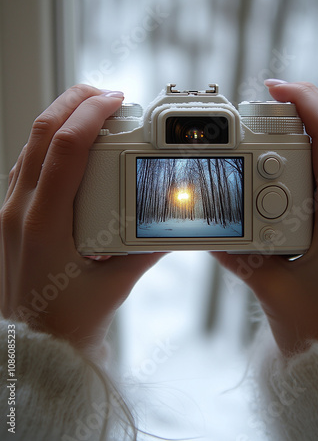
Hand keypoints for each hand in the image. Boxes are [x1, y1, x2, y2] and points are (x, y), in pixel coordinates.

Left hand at [0, 85, 163, 354]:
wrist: (35, 348)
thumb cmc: (69, 323)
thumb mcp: (116, 283)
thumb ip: (149, 248)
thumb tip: (176, 223)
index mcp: (42, 224)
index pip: (64, 148)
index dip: (90, 114)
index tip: (115, 99)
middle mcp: (18, 211)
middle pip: (40, 133)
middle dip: (73, 102)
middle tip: (107, 95)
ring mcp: (10, 212)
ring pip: (30, 146)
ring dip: (60, 120)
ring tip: (93, 113)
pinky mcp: (12, 217)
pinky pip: (28, 165)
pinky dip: (50, 145)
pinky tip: (73, 148)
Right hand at [213, 81, 317, 354]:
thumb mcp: (273, 291)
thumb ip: (238, 258)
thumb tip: (206, 231)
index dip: (306, 103)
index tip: (275, 87)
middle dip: (298, 111)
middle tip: (259, 108)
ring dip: (300, 135)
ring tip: (263, 133)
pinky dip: (302, 161)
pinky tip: (276, 167)